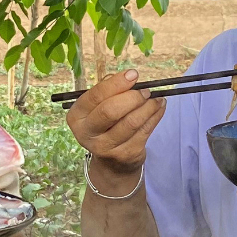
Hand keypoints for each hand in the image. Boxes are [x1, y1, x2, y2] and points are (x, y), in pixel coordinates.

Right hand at [66, 68, 164, 193]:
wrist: (111, 162)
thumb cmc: (105, 125)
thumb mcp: (98, 109)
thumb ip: (109, 92)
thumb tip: (129, 78)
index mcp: (77, 117)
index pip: (96, 96)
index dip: (117, 83)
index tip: (133, 74)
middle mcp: (87, 134)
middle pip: (111, 111)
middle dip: (133, 97)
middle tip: (146, 91)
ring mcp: (106, 147)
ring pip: (132, 122)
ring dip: (148, 106)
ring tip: (156, 98)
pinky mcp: (126, 154)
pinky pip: (145, 130)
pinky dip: (155, 115)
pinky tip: (159, 107)